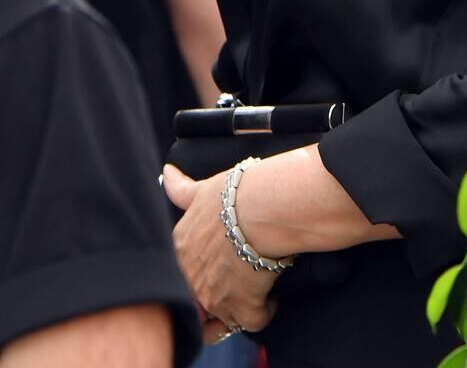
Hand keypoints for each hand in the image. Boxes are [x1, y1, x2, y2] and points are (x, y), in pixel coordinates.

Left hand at [163, 147, 397, 340]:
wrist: (263, 207)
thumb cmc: (236, 193)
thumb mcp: (205, 189)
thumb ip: (182, 189)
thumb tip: (167, 174)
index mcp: (180, 250)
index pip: (182, 273)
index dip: (200, 271)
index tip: (219, 263)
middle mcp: (191, 278)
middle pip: (196, 302)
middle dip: (213, 297)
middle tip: (234, 284)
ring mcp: (214, 297)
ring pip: (219, 322)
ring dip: (234, 313)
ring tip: (250, 297)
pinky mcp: (242, 308)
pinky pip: (253, 321)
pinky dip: (264, 311)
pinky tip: (271, 296)